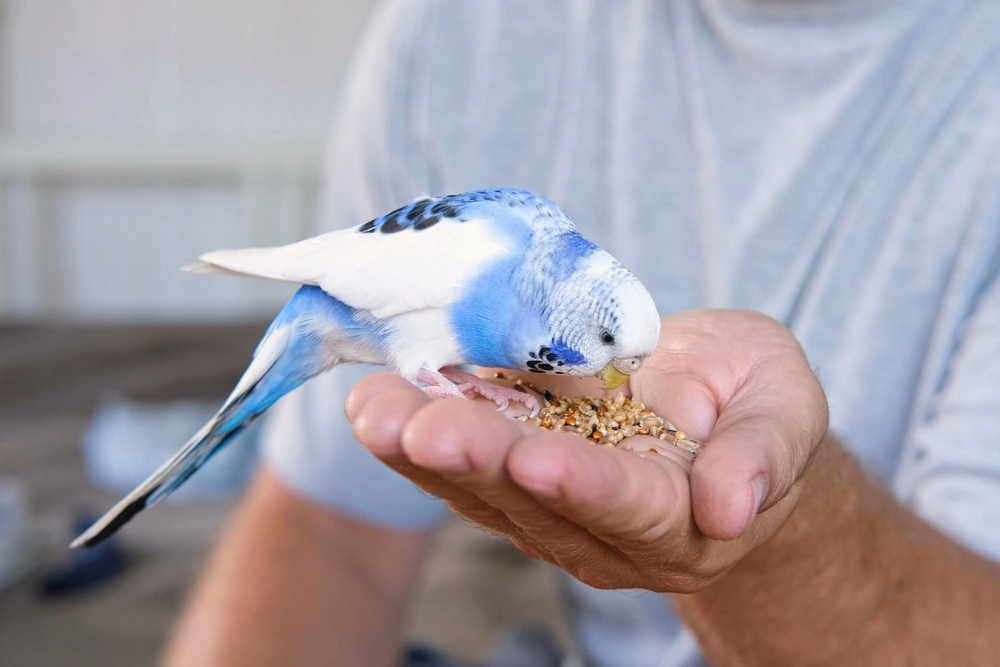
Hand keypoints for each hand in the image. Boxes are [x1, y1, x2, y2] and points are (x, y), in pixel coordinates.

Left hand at [345, 309, 827, 591]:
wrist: (714, 414)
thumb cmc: (755, 405)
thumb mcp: (784, 412)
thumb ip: (764, 457)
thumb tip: (733, 508)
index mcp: (679, 520)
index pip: (629, 507)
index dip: (583, 486)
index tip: (534, 459)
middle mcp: (603, 529)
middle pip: (533, 501)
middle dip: (475, 462)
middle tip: (419, 426)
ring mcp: (548, 506)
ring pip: (480, 486)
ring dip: (423, 449)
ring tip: (374, 409)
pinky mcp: (511, 474)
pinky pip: (462, 457)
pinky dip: (418, 426)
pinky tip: (381, 395)